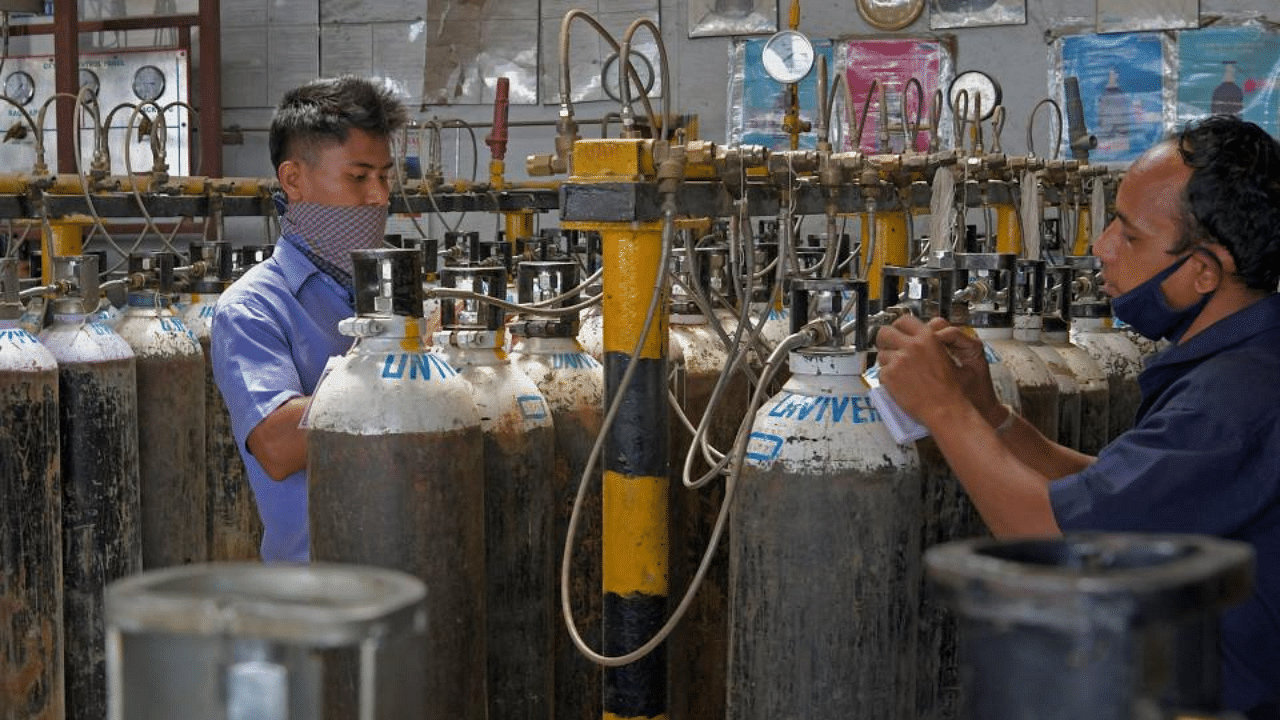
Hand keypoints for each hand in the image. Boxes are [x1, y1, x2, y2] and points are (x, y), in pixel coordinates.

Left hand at [874, 316, 1001, 426]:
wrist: (947, 409)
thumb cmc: (951, 388)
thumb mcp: (949, 354)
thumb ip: (932, 341)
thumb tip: (919, 336)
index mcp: (927, 337)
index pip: (904, 321)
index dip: (898, 327)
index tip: (897, 333)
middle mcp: (911, 346)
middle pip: (885, 333)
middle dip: (885, 340)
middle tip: (890, 349)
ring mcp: (898, 360)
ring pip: (881, 354)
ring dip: (887, 361)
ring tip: (900, 373)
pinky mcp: (889, 375)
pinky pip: (880, 372)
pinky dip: (887, 378)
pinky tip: (900, 384)